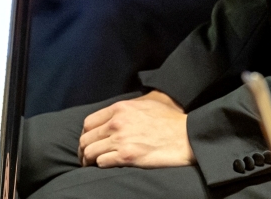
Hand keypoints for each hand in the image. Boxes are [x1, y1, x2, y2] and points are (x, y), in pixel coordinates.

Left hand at [78, 92, 193, 167]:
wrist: (186, 136)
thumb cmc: (170, 120)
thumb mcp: (146, 104)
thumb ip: (127, 108)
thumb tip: (115, 115)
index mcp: (120, 108)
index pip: (89, 122)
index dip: (85, 134)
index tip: (88, 141)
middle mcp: (116, 123)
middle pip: (86, 138)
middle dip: (83, 150)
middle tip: (86, 157)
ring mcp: (120, 140)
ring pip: (90, 152)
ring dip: (89, 160)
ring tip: (92, 165)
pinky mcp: (127, 157)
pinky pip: (102, 163)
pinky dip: (101, 165)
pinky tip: (107, 166)